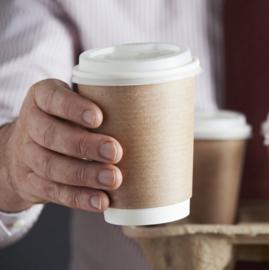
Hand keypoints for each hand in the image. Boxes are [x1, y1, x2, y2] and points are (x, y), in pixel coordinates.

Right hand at [0, 79, 122, 212]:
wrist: (22, 151)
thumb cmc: (65, 121)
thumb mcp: (75, 104)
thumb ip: (103, 102)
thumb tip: (154, 109)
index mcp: (41, 98)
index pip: (52, 98)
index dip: (73, 108)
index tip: (99, 117)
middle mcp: (30, 125)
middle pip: (51, 135)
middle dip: (84, 145)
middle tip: (115, 151)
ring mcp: (26, 156)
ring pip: (51, 166)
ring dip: (85, 175)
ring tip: (113, 179)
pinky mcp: (30, 183)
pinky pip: (53, 192)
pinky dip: (79, 198)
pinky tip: (101, 201)